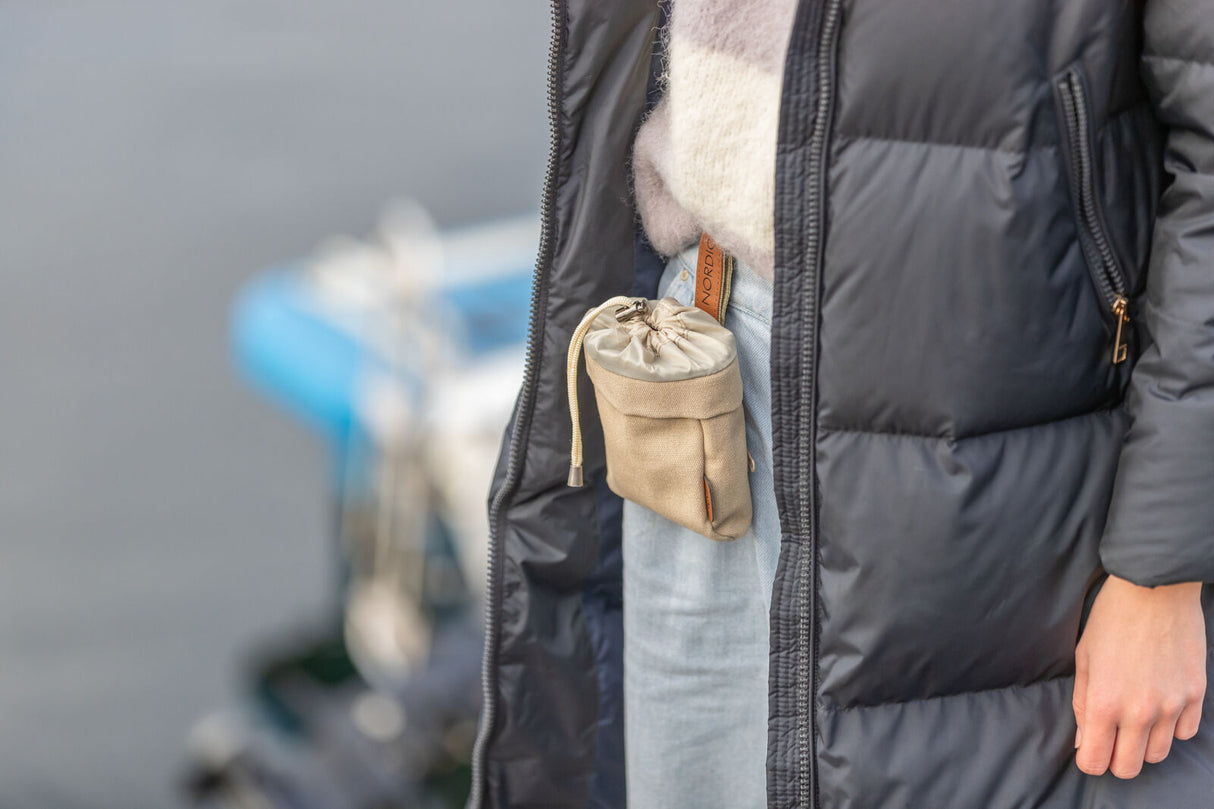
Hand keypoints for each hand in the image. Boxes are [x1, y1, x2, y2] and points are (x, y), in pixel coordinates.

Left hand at [1073, 574, 1206, 777]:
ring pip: (1159, 754)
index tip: (1089, 748)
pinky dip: (1171, 728)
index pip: (1095, 762)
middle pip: (1129, 767)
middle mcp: (1141, 711)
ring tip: (1134, 719)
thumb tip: (1084, 742)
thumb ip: (1083, 705)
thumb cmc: (1111, 619)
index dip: (1088, 760)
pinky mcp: (1196, 695)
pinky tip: (1160, 706)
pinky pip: (1185, 733)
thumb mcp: (1084, 659)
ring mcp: (1173, 705)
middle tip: (1110, 738)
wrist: (1154, 588)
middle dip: (1115, 758)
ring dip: (1143, 745)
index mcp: (1105, 703)